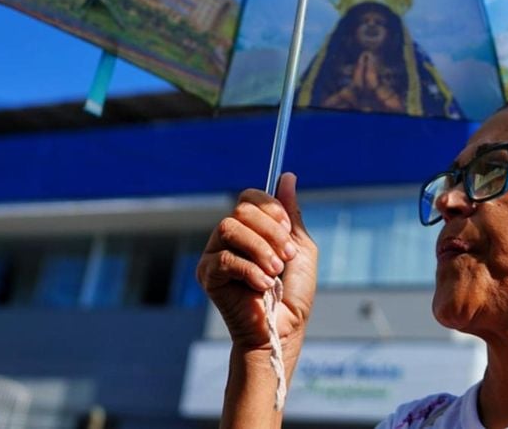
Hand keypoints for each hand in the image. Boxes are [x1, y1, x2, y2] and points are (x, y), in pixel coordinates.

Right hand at [197, 173, 317, 353]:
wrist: (284, 331)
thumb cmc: (292, 295)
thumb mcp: (300, 248)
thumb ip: (291, 214)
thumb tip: (287, 176)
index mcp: (250, 229)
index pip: (249, 198)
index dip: (269, 207)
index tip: (288, 228)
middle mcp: (228, 238)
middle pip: (240, 209)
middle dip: (270, 231)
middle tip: (286, 257)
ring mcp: (215, 255)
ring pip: (229, 228)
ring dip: (260, 249)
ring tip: (275, 272)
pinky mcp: (207, 275)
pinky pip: (224, 258)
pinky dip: (249, 270)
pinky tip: (263, 286)